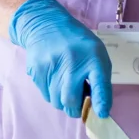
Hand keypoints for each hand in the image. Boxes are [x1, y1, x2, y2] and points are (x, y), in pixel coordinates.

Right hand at [8, 0, 111, 118]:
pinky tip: (55, 78)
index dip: (101, 101)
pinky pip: (46, 95)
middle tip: (78, 102)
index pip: (99, 83)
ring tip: (65, 84)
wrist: (45, 25)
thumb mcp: (96, 53)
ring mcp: (52, 67)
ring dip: (63, 100)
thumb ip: (99, 78)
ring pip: (57, 102)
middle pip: (70, 101)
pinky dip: (52, 93)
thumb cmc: (77, 43)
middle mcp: (72, 63)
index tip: (101, 114)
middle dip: (76, 109)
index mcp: (93, 57)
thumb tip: (97, 108)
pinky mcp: (37, 72)